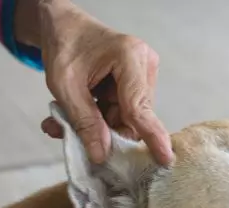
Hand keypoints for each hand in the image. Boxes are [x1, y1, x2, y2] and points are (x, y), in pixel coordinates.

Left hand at [33, 0, 172, 164]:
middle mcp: (144, 65)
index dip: (150, 136)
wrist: (64, 27)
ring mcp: (143, 75)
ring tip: (64, 120)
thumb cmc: (64, 47)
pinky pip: (122, 113)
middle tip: (67, 130)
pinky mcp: (137, 84)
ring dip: (97, 125)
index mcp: (129, 57)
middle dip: (104, 130)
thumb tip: (101, 155)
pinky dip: (99, 118)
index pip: (140, 106)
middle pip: (132, 117)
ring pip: (126, 118)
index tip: (165, 159)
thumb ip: (84, 121)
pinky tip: (78, 113)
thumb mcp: (65, 87)